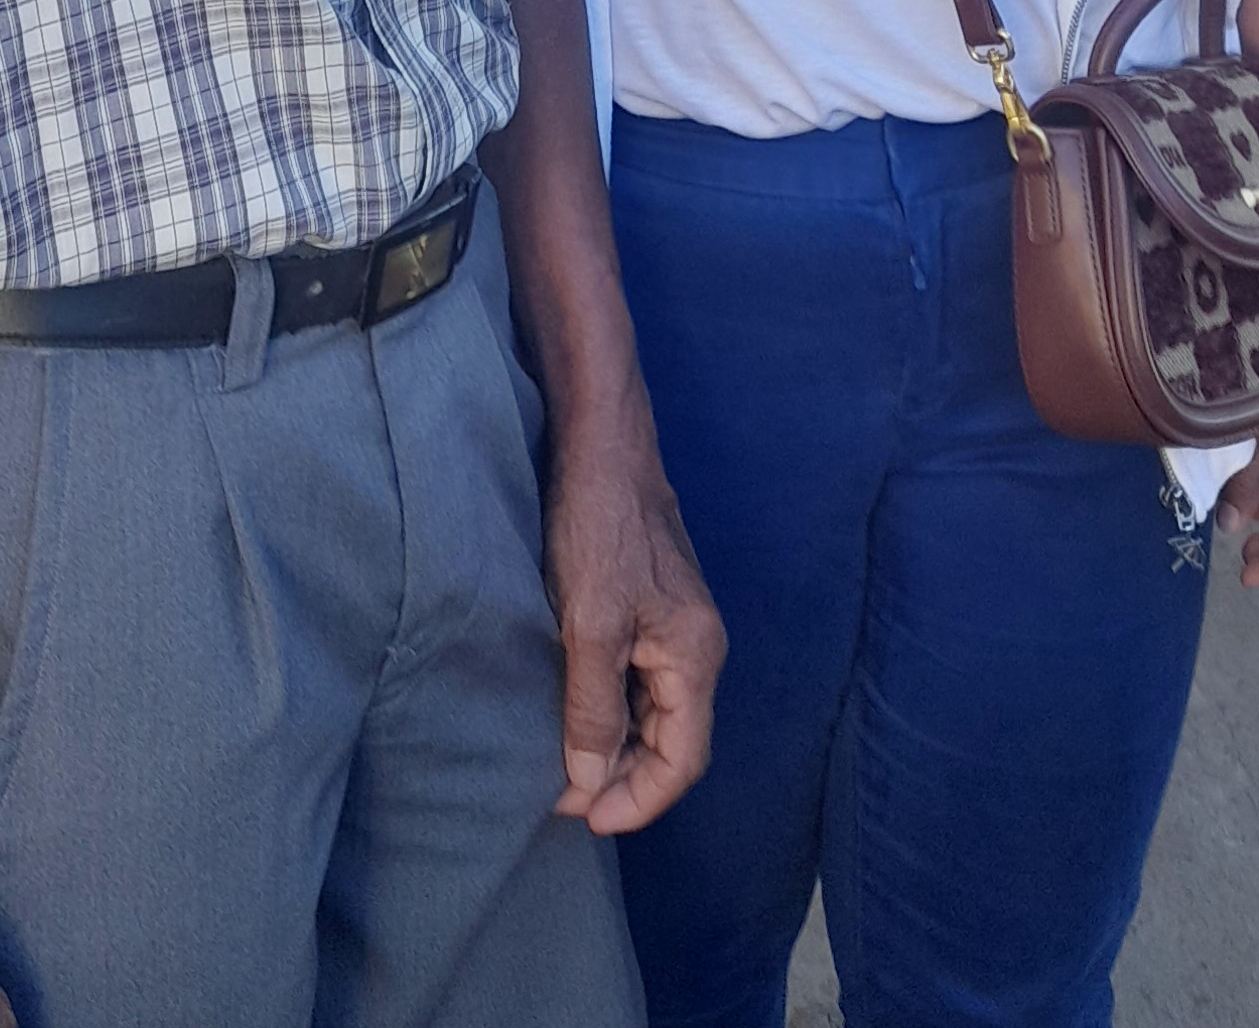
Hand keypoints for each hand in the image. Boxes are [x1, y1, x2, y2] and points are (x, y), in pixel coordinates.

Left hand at [540, 419, 723, 834]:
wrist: (599, 442)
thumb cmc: (598, 524)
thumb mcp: (590, 622)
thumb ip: (592, 705)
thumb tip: (589, 781)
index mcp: (696, 656)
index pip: (683, 759)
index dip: (638, 800)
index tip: (585, 817)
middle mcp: (695, 647)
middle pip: (670, 740)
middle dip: (623, 779)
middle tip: (563, 799)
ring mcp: (672, 626)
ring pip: (651, 712)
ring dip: (613, 745)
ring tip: (563, 767)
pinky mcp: (646, 607)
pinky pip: (635, 680)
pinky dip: (607, 708)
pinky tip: (571, 714)